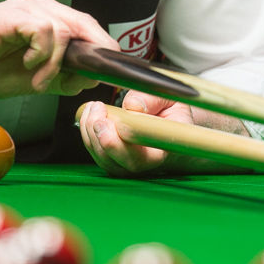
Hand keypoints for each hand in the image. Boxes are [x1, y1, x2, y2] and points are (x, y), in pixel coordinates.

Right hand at [0, 0, 114, 97]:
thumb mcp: (36, 80)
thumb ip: (63, 77)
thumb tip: (92, 78)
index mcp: (49, 17)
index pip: (89, 26)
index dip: (102, 47)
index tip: (109, 70)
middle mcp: (41, 6)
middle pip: (85, 24)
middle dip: (89, 55)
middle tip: (80, 78)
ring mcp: (28, 6)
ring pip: (65, 31)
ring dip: (54, 64)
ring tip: (37, 80)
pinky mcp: (15, 13)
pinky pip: (45, 32)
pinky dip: (41, 55)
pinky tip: (27, 64)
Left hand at [79, 91, 251, 176]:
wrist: (176, 123)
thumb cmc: (174, 112)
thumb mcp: (171, 98)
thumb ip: (152, 98)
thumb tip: (132, 106)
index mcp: (163, 152)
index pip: (139, 160)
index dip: (117, 146)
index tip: (107, 122)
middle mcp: (145, 165)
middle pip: (115, 164)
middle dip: (99, 137)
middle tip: (97, 110)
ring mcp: (128, 165)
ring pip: (102, 158)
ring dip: (90, 132)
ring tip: (94, 107)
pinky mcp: (115, 160)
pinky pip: (95, 152)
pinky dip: (88, 132)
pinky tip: (91, 113)